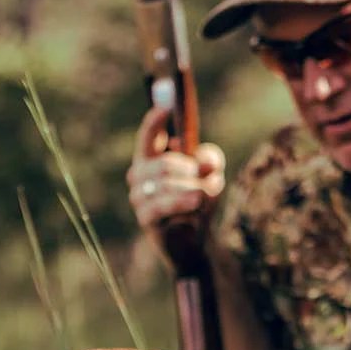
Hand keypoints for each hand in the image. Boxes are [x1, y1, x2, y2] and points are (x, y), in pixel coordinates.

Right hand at [127, 106, 225, 249]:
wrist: (193, 240)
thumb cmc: (197, 202)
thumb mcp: (211, 176)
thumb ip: (210, 160)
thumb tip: (202, 160)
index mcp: (151, 159)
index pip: (147, 137)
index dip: (154, 122)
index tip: (165, 109)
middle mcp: (139, 175)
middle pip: (166, 164)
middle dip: (192, 172)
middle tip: (205, 179)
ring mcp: (139, 197)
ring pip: (169, 185)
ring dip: (194, 190)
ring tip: (204, 196)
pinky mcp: (145, 217)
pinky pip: (165, 205)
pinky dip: (186, 205)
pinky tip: (195, 207)